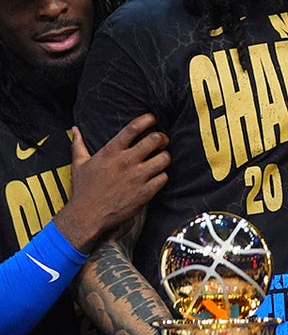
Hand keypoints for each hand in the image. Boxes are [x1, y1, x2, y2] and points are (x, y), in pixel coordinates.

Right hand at [55, 114, 169, 252]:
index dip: (147, 119)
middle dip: (162, 138)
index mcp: (111, 152)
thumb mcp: (79, 164)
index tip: (152, 118)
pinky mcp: (145, 192)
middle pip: (156, 139)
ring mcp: (137, 177)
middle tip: (161, 141)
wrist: (87, 216)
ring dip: (164, 157)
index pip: (133, 128)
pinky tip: (156, 177)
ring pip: (165, 158)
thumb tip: (75, 130)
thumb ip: (78, 145)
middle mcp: (126, 161)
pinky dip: (162, 176)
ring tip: (160, 159)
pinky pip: (164, 177)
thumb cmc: (83, 190)